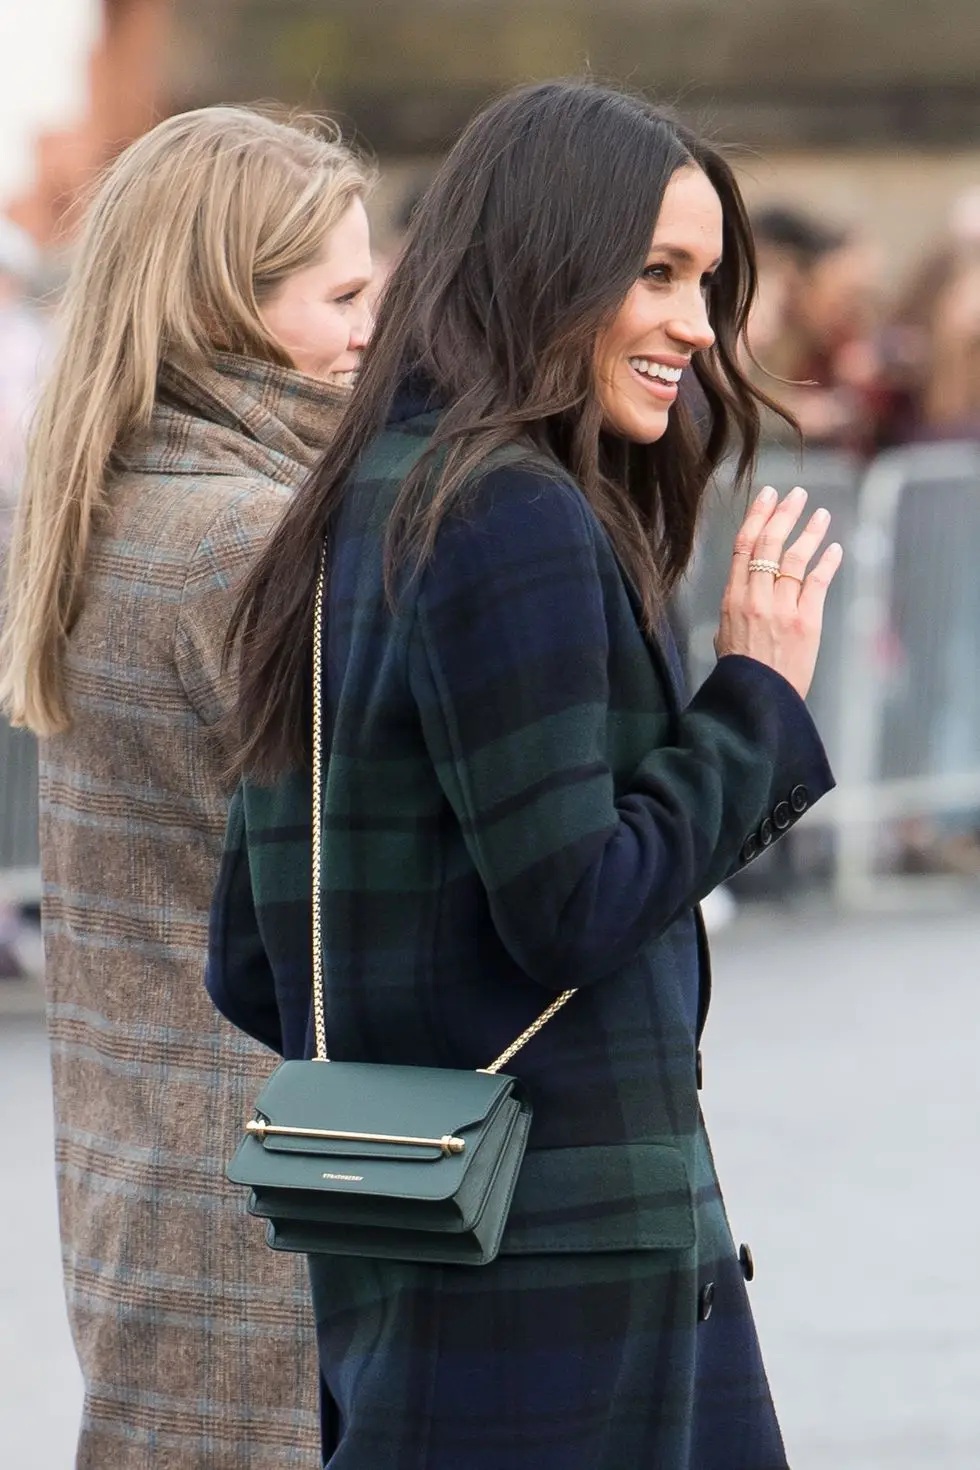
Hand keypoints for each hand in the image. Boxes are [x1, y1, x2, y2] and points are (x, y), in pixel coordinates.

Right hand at [714, 485, 842, 699]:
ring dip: (809, 532)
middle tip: (796, 495)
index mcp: (732, 599)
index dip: (756, 517)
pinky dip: (827, 563)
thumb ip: (735, 612)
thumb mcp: (724, 637)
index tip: (767, 497)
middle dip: (784, 514)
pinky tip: (835, 549)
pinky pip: (817, 583)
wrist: (757, 703)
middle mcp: (756, 598)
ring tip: (820, 514)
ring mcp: (782, 609)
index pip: (744, 547)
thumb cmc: (740, 675)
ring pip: (795, 558)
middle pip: (770, 544)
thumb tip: (743, 599)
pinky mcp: (806, 622)